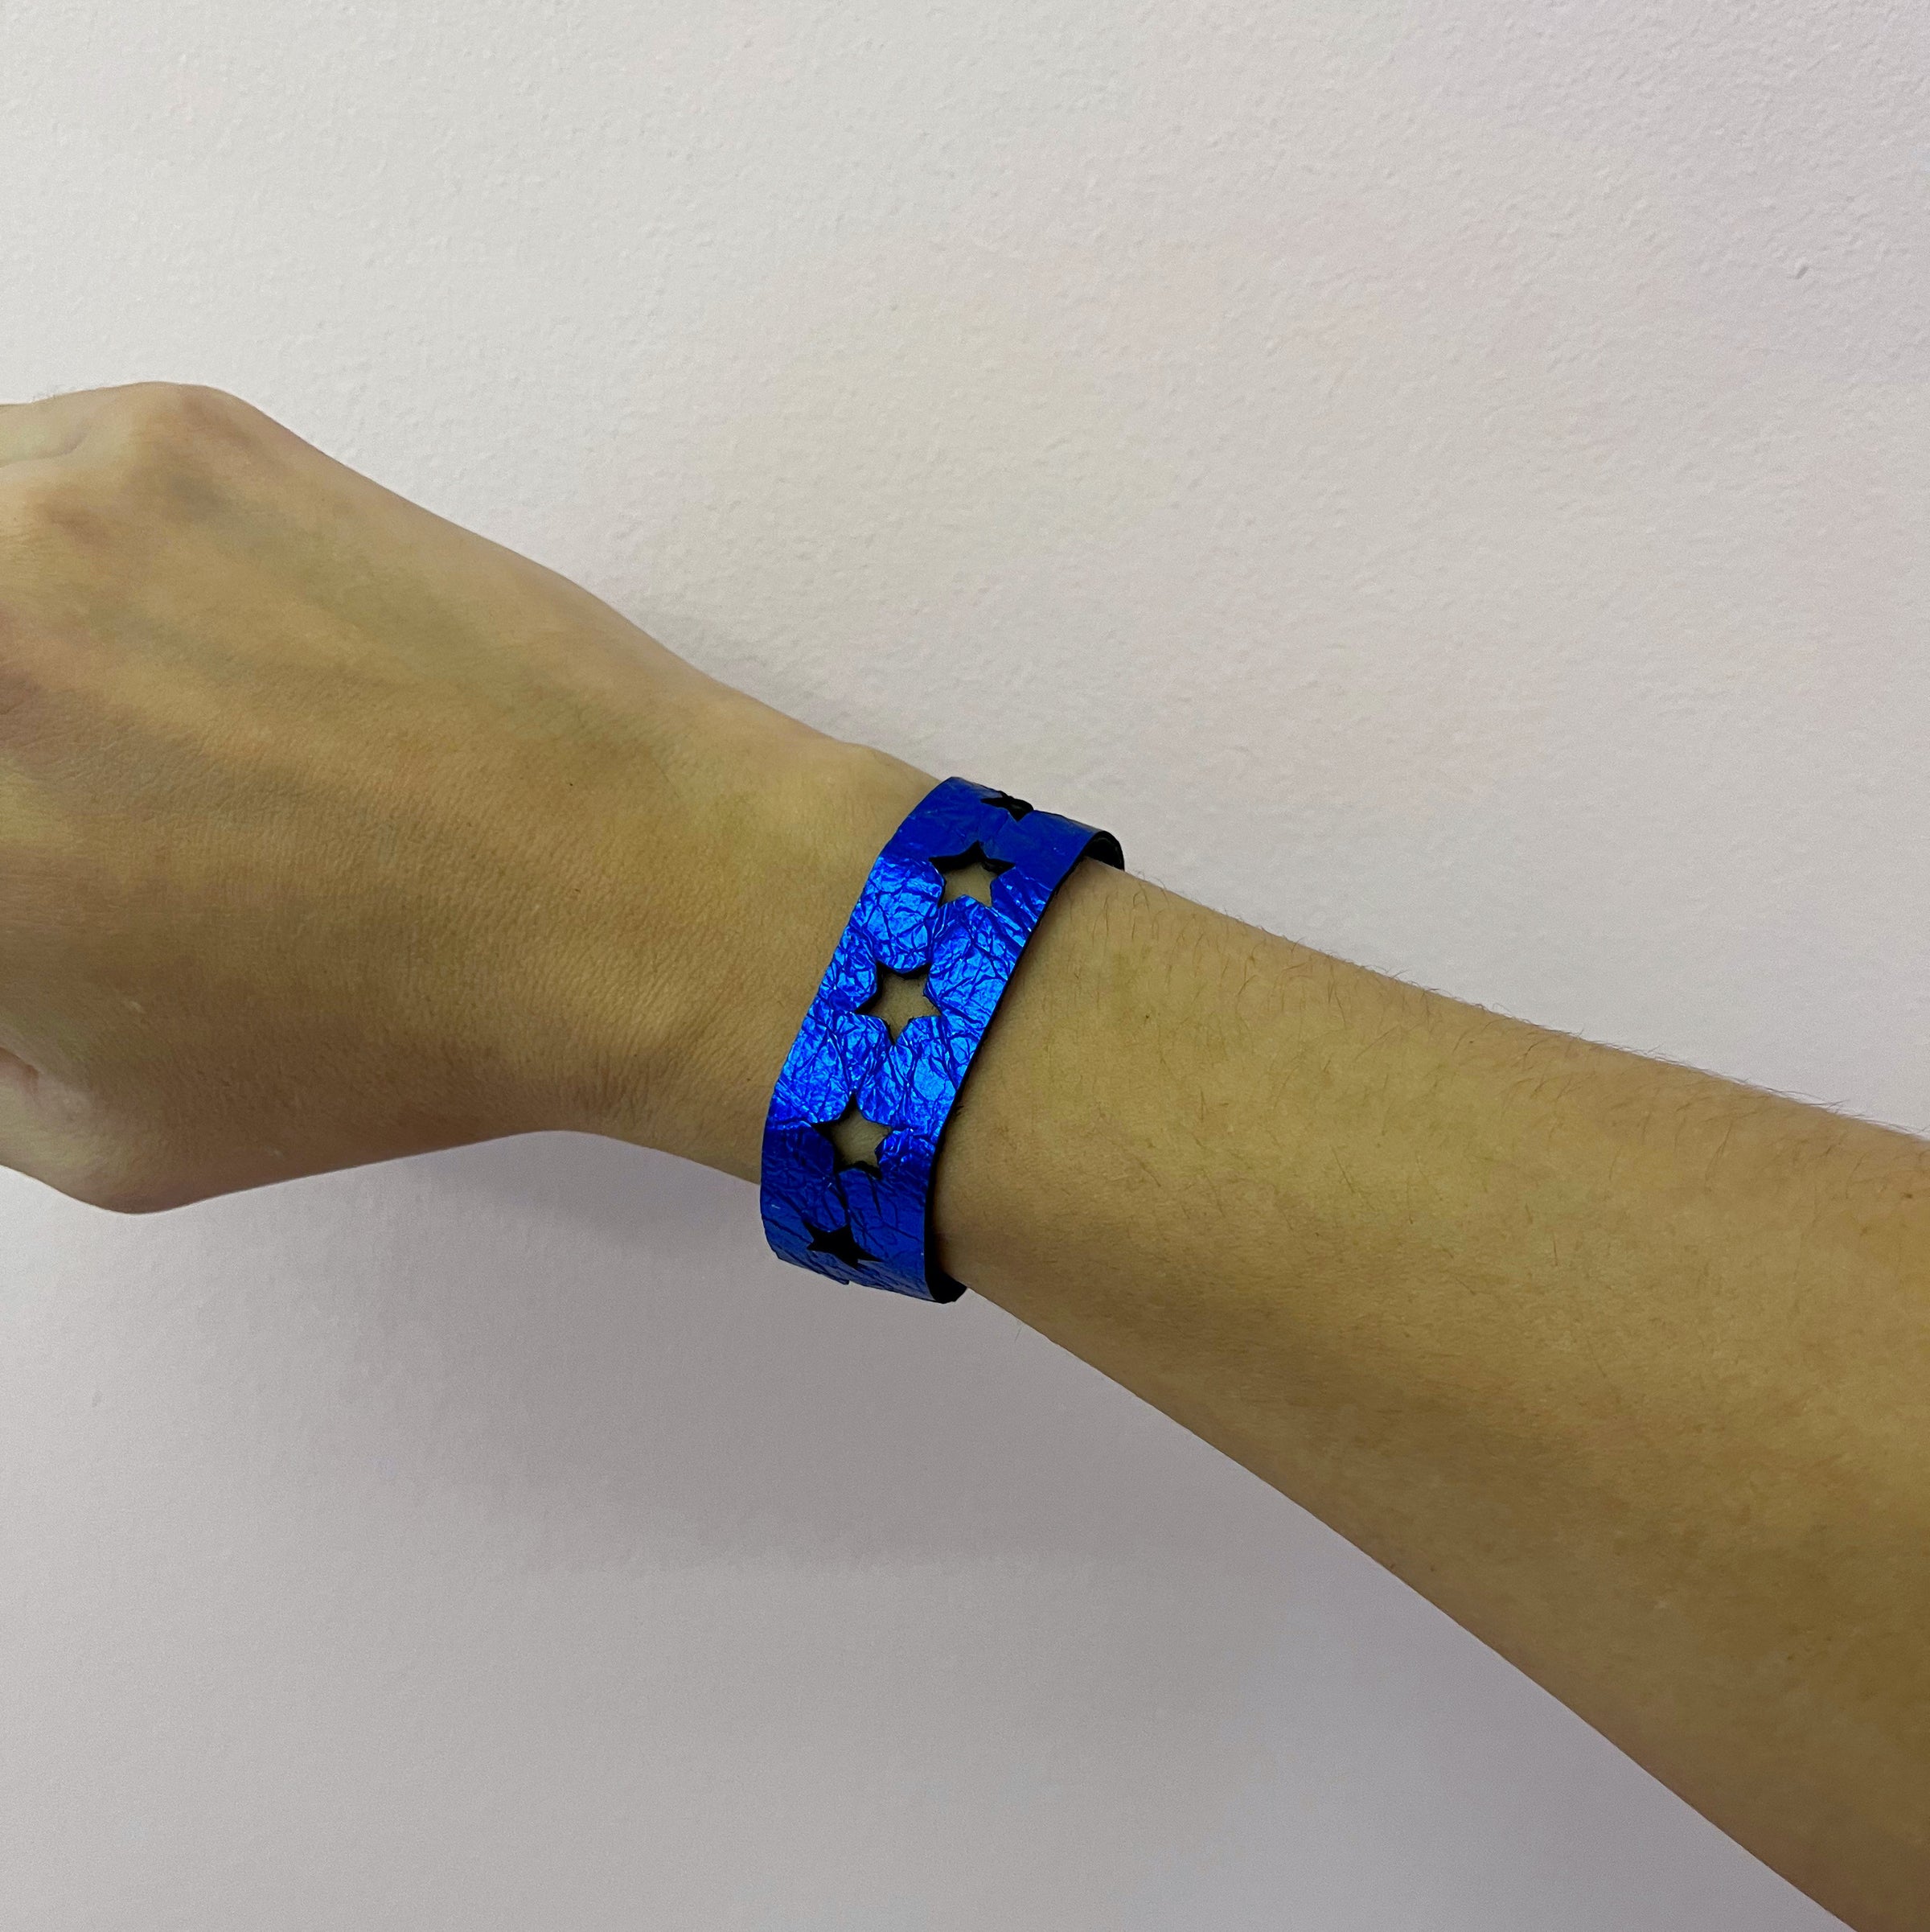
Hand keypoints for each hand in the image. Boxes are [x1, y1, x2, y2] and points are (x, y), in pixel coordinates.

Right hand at [0, 381, 930, 1210]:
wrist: (634, 888)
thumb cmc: (405, 1032)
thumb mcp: (102, 1127)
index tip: (13, 839)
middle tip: (44, 786)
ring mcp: (64, 505)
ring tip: (88, 715)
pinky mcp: (177, 430)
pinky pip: (17, 459)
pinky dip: (32, 536)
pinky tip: (133, 624)